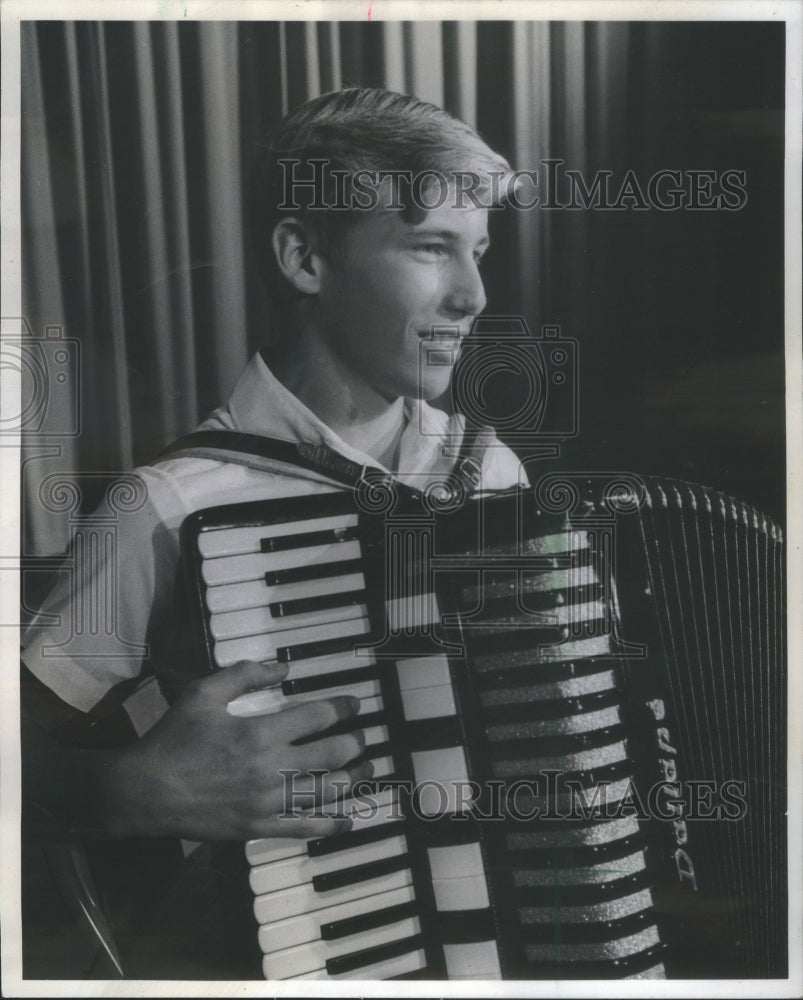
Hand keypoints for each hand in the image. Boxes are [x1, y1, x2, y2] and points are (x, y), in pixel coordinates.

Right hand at [98, 660, 367, 840]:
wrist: (146, 791)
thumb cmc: (174, 738)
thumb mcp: (204, 693)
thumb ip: (245, 675)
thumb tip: (283, 668)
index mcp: (260, 732)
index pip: (317, 717)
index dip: (343, 708)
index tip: (356, 704)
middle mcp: (270, 768)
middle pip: (330, 755)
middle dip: (355, 744)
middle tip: (364, 738)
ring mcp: (266, 801)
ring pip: (324, 792)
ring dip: (352, 780)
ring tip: (366, 769)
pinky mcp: (257, 827)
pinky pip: (303, 828)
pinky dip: (330, 825)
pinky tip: (348, 819)